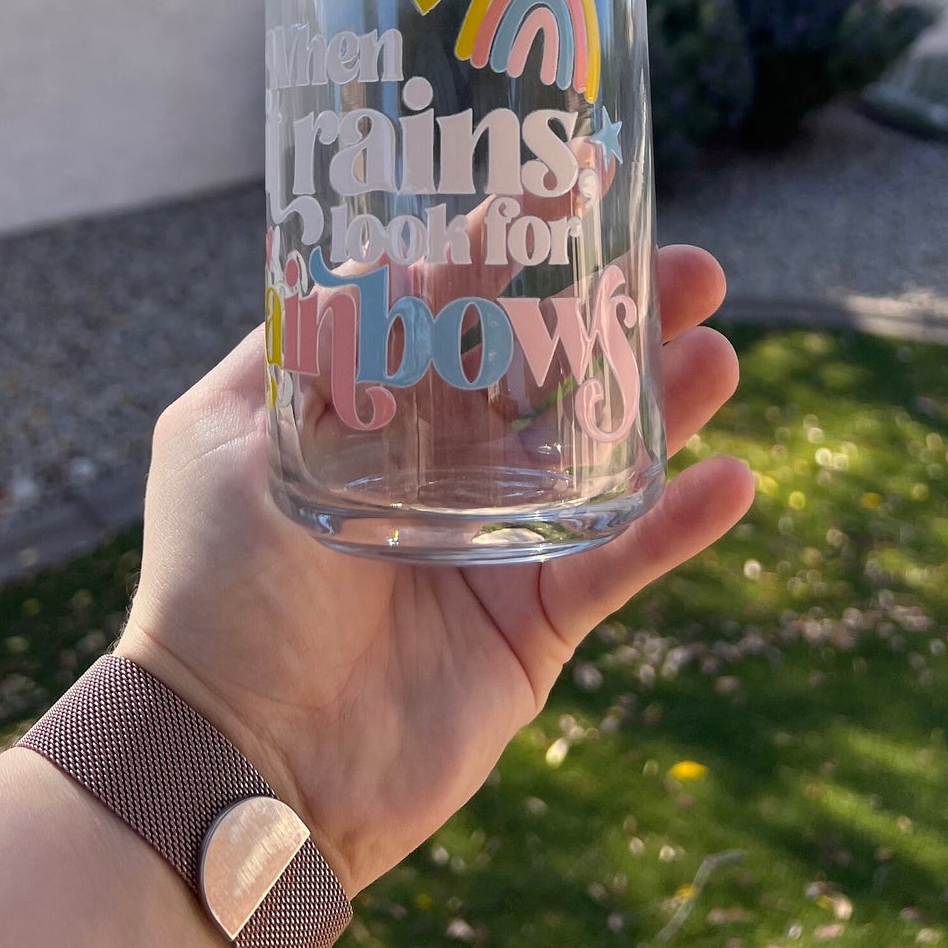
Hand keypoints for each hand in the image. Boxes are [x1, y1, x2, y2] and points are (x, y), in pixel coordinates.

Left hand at [118, 244, 752, 896]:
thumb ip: (304, 349)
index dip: (516, 245)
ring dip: (666, 401)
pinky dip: (673, 522)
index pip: (456, 305)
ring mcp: (496, 538)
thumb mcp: (232, 440)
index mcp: (372, 407)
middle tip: (692, 266)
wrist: (235, 761)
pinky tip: (732, 477)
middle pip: (550, 367)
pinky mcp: (534, 620)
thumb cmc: (215, 590)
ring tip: (720, 353)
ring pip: (600, 451)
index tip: (578, 186)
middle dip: (621, 313)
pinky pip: (618, 560)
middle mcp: (442, 461)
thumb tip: (377, 256)